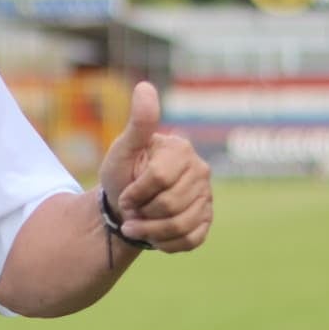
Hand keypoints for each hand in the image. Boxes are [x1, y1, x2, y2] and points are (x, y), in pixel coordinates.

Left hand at [97, 82, 211, 252]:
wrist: (124, 206)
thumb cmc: (122, 174)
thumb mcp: (123, 149)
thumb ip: (138, 123)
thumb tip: (145, 86)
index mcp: (181, 150)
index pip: (159, 179)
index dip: (135, 192)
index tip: (124, 194)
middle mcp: (201, 171)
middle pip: (170, 204)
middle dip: (142, 212)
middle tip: (131, 209)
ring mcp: (206, 197)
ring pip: (180, 225)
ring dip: (150, 231)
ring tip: (135, 225)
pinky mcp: (206, 221)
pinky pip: (190, 240)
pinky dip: (165, 243)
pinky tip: (152, 236)